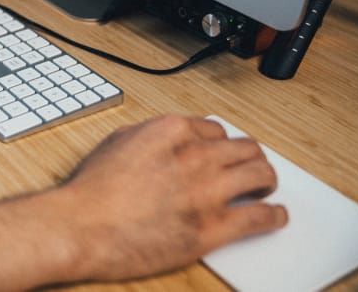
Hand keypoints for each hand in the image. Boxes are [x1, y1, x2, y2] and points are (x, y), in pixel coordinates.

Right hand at [60, 115, 286, 281]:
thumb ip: (149, 136)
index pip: (215, 130)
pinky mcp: (213, 227)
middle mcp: (195, 155)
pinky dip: (274, 215)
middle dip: (250, 156)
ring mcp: (207, 191)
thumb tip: (166, 140)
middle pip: (245, 148)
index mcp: (171, 131)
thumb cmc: (91, 190)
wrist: (81, 227)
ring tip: (265, 187)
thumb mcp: (117, 143)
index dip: (220, 143)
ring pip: (261, 174)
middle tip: (251, 166)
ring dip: (267, 179)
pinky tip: (275, 215)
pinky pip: (260, 216)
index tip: (222, 152)